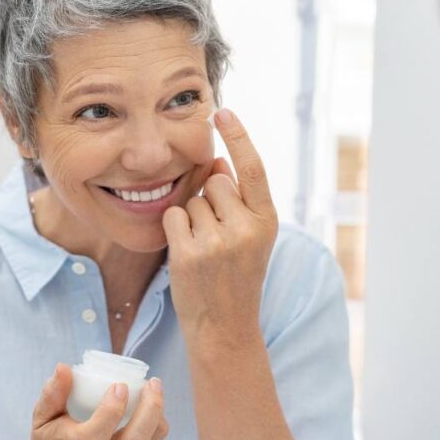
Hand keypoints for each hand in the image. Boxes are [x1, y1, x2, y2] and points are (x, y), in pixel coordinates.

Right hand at [14, 364, 168, 439]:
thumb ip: (52, 393)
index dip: (113, 408)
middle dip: (150, 408)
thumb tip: (64, 367)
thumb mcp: (41, 419)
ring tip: (154, 391)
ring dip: (157, 415)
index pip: (98, 432)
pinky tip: (152, 410)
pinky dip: (156, 428)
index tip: (120, 385)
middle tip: (153, 383)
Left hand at [162, 108, 278, 349]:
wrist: (225, 328)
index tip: (223, 111)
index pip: (252, 168)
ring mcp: (217, 242)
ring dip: (191, 218)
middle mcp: (246, 228)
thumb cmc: (236, 278)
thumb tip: (219, 164)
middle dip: (209, 199)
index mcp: (267, 221)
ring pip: (192, 200)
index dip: (238, 137)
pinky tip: (187, 254)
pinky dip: (174, 230)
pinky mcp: (189, 254)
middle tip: (217, 236)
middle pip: (215, 182)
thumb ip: (238, 201)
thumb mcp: (250, 238)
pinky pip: (172, 217)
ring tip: (205, 251)